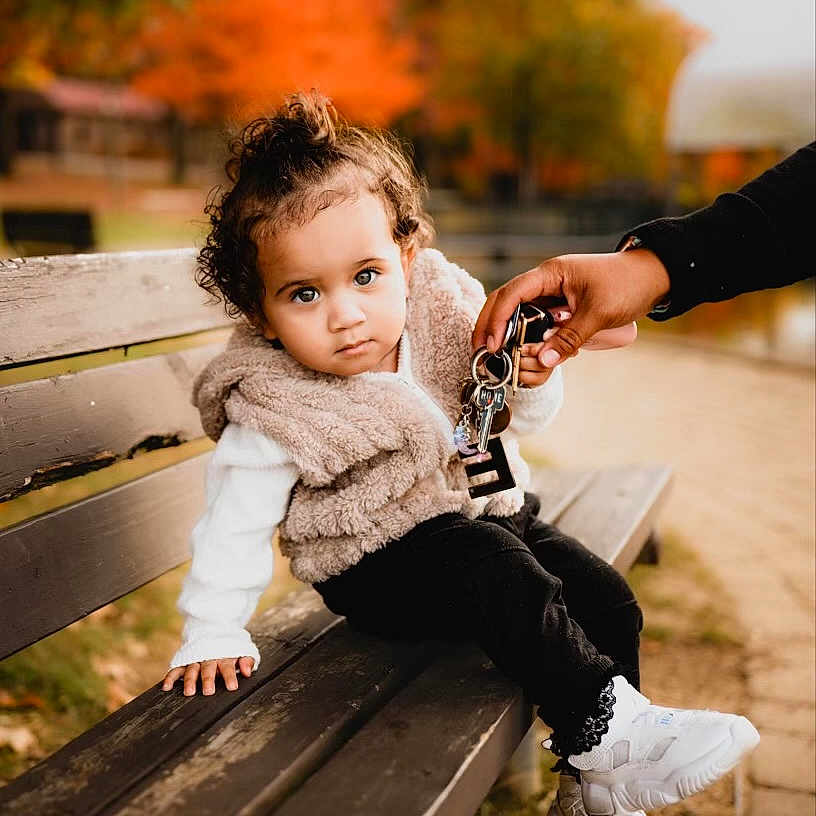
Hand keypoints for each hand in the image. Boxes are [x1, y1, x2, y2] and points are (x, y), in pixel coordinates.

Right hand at [161, 656, 254, 695]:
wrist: (213, 630)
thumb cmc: (229, 649)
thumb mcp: (242, 652)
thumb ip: (247, 661)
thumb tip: (248, 672)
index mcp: (224, 656)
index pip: (227, 666)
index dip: (230, 676)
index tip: (232, 687)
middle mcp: (208, 658)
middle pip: (208, 668)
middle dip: (208, 679)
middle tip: (209, 691)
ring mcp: (195, 660)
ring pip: (192, 669)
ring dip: (190, 680)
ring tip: (189, 692)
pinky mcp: (184, 662)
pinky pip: (175, 670)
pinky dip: (170, 677)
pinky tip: (167, 687)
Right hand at [473, 249, 669, 371]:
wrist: (653, 277)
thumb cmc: (628, 283)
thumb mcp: (599, 312)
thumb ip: (570, 337)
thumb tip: (543, 360)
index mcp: (550, 273)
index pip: (512, 294)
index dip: (497, 319)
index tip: (492, 343)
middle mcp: (545, 283)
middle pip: (505, 303)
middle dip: (490, 327)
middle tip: (482, 352)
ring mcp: (552, 296)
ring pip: (519, 316)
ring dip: (510, 336)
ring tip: (505, 358)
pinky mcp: (560, 310)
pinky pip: (536, 325)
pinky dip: (529, 340)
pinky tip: (529, 355)